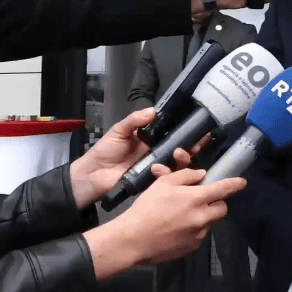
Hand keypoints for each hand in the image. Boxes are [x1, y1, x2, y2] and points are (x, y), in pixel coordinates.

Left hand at [69, 108, 208, 209]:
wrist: (92, 175)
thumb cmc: (104, 151)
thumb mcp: (119, 131)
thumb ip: (135, 120)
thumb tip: (154, 110)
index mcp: (151, 139)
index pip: (173, 134)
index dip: (186, 131)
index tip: (198, 128)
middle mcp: (157, 153)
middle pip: (182, 149)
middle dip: (192, 146)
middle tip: (196, 144)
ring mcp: (156, 167)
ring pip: (179, 164)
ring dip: (183, 158)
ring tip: (179, 154)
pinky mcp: (153, 181)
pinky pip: (167, 178)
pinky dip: (168, 172)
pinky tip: (160, 168)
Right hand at [83, 168, 245, 279]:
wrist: (133, 240)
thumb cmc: (146, 208)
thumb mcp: (163, 184)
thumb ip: (185, 176)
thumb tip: (201, 175)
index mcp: (197, 199)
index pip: (224, 189)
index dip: (234, 184)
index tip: (242, 183)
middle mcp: (202, 217)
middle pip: (222, 209)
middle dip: (216, 203)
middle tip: (202, 201)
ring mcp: (199, 235)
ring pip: (210, 222)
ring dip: (203, 217)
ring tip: (183, 216)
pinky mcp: (192, 248)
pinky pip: (200, 235)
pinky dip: (194, 230)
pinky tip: (176, 230)